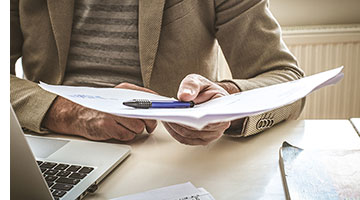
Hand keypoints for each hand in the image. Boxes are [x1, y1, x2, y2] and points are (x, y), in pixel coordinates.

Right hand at [42, 83, 156, 140]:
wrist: (77, 113)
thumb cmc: (101, 107)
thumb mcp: (119, 96)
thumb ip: (137, 99)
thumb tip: (157, 106)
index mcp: (126, 90)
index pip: (150, 97)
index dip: (158, 107)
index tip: (162, 112)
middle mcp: (121, 100)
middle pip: (147, 114)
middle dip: (150, 123)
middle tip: (148, 126)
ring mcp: (114, 113)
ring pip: (139, 127)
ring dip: (135, 131)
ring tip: (126, 127)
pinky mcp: (108, 125)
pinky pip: (128, 135)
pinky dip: (125, 136)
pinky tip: (118, 131)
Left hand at [163, 74, 239, 144]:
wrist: (207, 97)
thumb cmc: (205, 89)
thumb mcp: (198, 81)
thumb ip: (192, 85)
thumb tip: (184, 96)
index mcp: (223, 109)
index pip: (210, 118)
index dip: (195, 117)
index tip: (181, 112)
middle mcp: (220, 126)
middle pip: (196, 128)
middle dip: (179, 120)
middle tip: (166, 112)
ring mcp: (210, 135)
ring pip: (188, 135)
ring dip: (174, 125)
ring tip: (164, 114)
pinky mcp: (200, 139)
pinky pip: (184, 139)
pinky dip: (173, 131)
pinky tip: (167, 121)